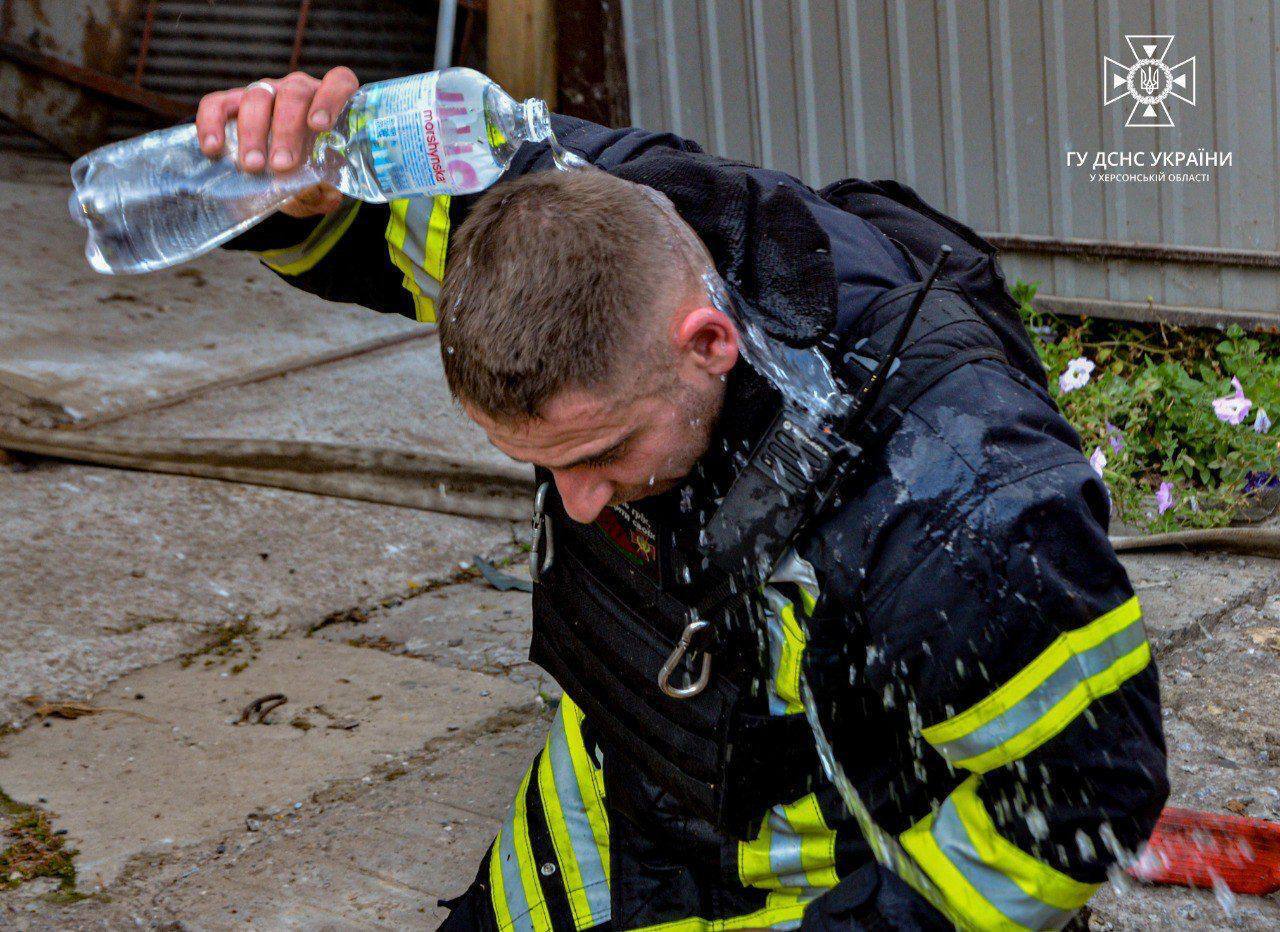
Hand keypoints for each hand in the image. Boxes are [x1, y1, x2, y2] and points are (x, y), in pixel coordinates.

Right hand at [195, 67, 358, 216]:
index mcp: (329, 105)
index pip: (338, 83)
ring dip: (253, 131)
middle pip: (294, 94)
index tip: (319, 125)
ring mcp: (265, 94)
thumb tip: (319, 195)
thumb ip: (325, 189)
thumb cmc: (313, 178)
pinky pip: (217, 103)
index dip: (331, 99)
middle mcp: (298, 91)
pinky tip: (212, 148)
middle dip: (287, 129)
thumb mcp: (324, 187)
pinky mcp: (232, 103)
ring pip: (257, 96)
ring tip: (253, 166)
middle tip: (282, 164)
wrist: (284, 180)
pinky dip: (212, 122)